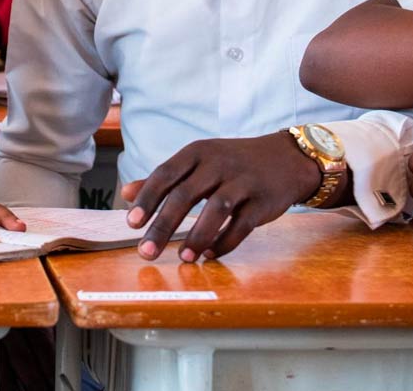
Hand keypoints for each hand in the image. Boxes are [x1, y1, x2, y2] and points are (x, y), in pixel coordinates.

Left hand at [124, 132, 323, 261]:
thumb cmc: (232, 163)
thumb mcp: (198, 162)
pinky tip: (209, 254)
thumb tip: (126, 194)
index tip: (132, 223)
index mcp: (198, 152)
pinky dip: (225, 242)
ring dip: (196, 236)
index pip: (166, 174)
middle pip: (185, 194)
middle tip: (145, 252)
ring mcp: (243, 181)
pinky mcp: (262, 201)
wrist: (286, 159)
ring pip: (216, 209)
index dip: (147, 198)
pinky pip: (242, 225)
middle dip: (163, 225)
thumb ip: (164, 179)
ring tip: (182, 259)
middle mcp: (218, 163)